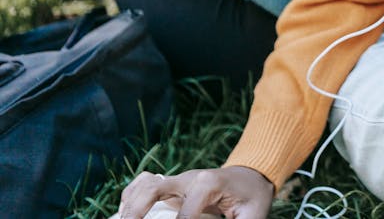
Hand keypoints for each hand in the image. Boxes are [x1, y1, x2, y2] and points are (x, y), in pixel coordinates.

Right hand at [118, 166, 272, 218]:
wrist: (252, 175)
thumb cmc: (254, 196)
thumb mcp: (254, 214)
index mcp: (209, 184)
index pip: (185, 215)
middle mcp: (190, 178)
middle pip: (153, 188)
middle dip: (136, 212)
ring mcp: (178, 180)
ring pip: (144, 185)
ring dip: (129, 206)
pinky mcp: (172, 185)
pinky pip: (144, 185)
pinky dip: (130, 198)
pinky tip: (123, 214)